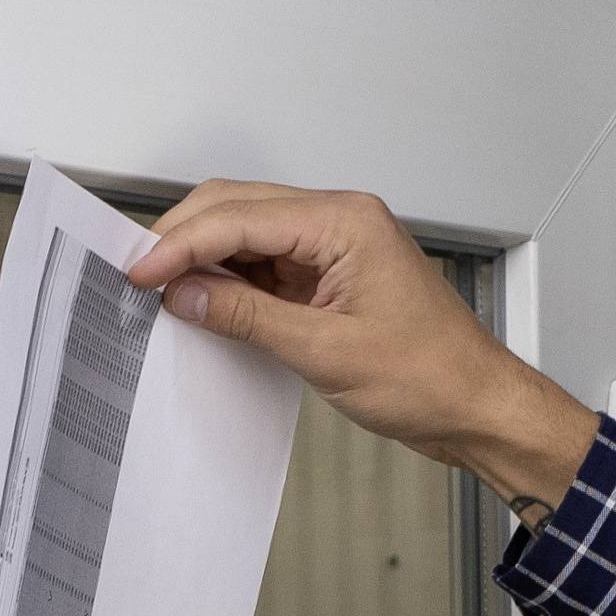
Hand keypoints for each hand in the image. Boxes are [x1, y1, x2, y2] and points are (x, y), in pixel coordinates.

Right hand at [127, 181, 600, 507]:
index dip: (181, 244)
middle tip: (137, 278)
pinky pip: (265, 264)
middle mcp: (339, 220)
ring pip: (246, 232)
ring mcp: (333, 246)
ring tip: (161, 294)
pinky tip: (203, 305)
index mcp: (345, 221)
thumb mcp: (326, 353)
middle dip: (183, 239)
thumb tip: (184, 295)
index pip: (240, 216)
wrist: (478, 407)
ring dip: (203, 259)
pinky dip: (230, 281)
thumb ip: (248, 317)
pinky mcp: (329, 275)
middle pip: (237, 207)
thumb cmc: (432, 378)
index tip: (138, 273)